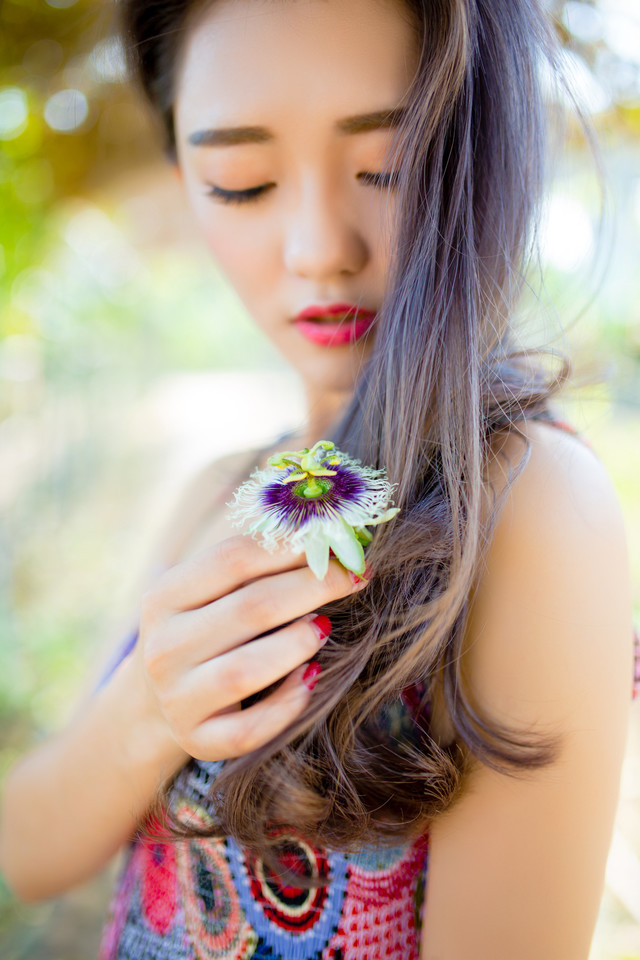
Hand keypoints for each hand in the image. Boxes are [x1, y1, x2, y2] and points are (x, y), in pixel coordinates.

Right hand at [132, 535, 367, 760]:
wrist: (158, 699)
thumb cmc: (204, 628)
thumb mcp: (210, 591)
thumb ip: (256, 564)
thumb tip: (328, 536)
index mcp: (164, 597)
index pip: (233, 560)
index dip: (292, 548)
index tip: (336, 542)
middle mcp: (163, 648)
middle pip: (250, 609)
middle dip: (313, 588)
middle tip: (353, 578)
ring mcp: (177, 699)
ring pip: (246, 671)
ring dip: (298, 644)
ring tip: (324, 627)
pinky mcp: (197, 740)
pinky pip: (250, 729)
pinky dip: (288, 703)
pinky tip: (311, 678)